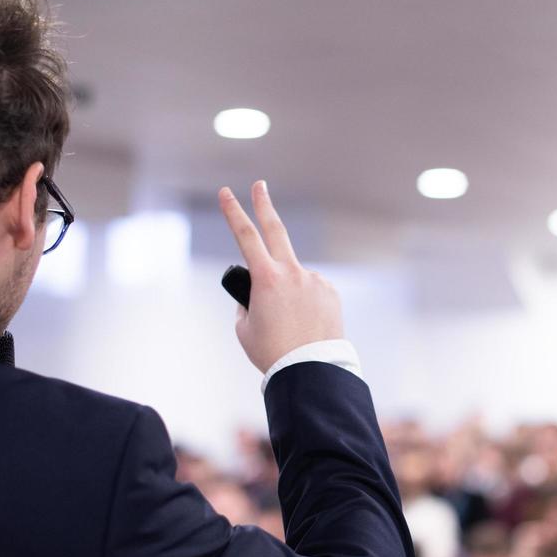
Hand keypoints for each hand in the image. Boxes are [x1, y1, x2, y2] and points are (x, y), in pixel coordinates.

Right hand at [217, 181, 343, 372]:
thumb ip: (247, 303)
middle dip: (264, 204)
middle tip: (260, 185)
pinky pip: (311, 292)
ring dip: (287, 292)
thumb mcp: (245, 328)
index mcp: (266, 279)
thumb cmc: (273, 352)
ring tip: (289, 324)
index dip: (233, 212)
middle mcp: (293, 273)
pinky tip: (305, 325)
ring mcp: (315, 281)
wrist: (311, 370)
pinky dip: (304, 303)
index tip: (226, 193)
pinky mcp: (330, 292)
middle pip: (276, 229)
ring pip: (293, 277)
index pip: (245, 236)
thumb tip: (259, 294)